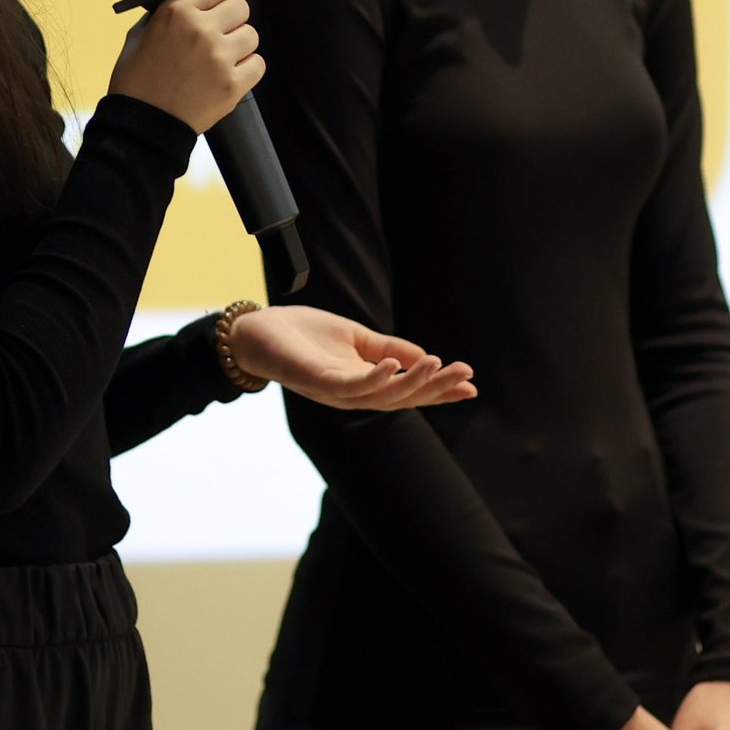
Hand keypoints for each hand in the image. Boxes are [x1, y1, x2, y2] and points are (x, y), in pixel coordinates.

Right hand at [108, 0, 260, 132]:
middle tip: (218, 34)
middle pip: (241, 6)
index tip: (218, 2)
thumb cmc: (136, 81)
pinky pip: (257, 64)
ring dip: (239, 46)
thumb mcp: (140, 34)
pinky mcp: (232, 85)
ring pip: (251, 35)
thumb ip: (168, 13)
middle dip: (231, 19)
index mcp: (177, 11)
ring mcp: (219, 58)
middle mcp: (201, 29)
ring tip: (219, 59)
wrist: (142, 126)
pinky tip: (227, 76)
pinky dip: (246, 70)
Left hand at [228, 306, 477, 409]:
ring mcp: (334, 392)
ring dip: (413, 382)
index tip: (472, 386)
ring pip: (382, 396)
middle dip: (436, 388)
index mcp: (364, 384)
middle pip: (402, 398)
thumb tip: (424, 357)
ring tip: (439, 365)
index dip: (439, 391)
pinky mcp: (316, 382)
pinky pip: (350, 386)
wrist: (258, 331)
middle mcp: (352, 394)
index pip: (408, 392)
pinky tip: (394, 364)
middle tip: (466, 375)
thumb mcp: (355, 337)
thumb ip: (388, 347)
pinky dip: (375, 377)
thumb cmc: (303, 334)